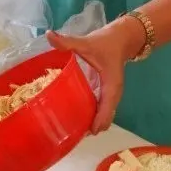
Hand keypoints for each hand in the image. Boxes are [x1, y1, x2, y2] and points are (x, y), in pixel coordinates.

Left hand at [47, 17, 146, 133]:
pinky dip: (92, 116)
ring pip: (104, 115)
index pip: (107, 107)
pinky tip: (77, 118)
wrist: (121, 38)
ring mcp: (110, 94)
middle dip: (92, 127)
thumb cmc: (106, 42)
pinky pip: (101, 109)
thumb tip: (49, 35)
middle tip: (72, 135)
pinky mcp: (106, 92)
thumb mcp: (86, 42)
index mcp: (112, 85)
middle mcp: (113, 93)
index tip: (88, 132)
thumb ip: (68, 41)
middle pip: (106, 117)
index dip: (99, 120)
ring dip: (92, 123)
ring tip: (73, 131)